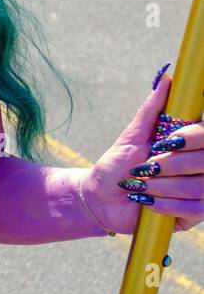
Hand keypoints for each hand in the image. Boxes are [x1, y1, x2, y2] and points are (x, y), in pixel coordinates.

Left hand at [85, 73, 203, 234]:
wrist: (100, 198)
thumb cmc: (118, 164)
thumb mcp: (134, 135)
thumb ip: (152, 109)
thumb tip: (165, 78)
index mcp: (192, 144)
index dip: (194, 137)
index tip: (167, 141)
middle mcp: (201, 166)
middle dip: (172, 165)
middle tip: (146, 168)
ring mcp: (201, 191)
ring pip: (201, 187)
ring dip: (164, 186)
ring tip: (141, 185)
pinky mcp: (194, 215)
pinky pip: (195, 209)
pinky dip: (166, 204)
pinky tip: (146, 201)